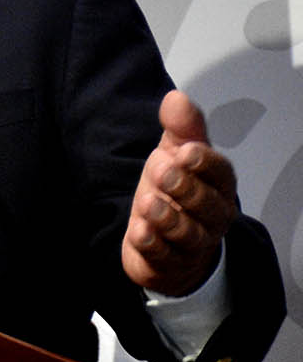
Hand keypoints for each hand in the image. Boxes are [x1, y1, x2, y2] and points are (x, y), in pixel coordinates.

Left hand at [122, 90, 236, 295]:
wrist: (163, 236)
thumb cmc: (174, 190)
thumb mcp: (174, 154)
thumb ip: (179, 128)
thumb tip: (176, 98)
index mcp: (217, 185)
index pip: (221, 174)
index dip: (205, 162)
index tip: (184, 151)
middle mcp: (213, 216)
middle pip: (208, 205)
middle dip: (185, 188)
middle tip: (162, 172)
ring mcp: (194, 243)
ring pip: (188, 234)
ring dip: (168, 218)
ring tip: (148, 203)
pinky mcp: (171, 263)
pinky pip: (166, 257)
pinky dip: (153, 246)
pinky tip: (139, 233)